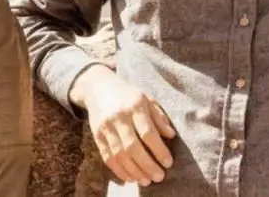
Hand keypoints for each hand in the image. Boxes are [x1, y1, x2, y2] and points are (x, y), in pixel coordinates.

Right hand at [70, 65, 176, 185]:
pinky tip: (130, 178)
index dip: (159, 150)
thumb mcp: (146, 99)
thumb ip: (159, 117)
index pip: (148, 132)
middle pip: (132, 147)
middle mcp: (119, 117)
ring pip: (119, 155)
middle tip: (159, 177)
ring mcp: (106, 127)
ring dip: (134, 171)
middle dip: (147, 165)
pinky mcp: (97, 135)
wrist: (98, 87)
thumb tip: (171, 135)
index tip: (168, 163)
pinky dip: (119, 170)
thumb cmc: (128, 95)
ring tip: (146, 181)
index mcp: (135, 106)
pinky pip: (107, 157)